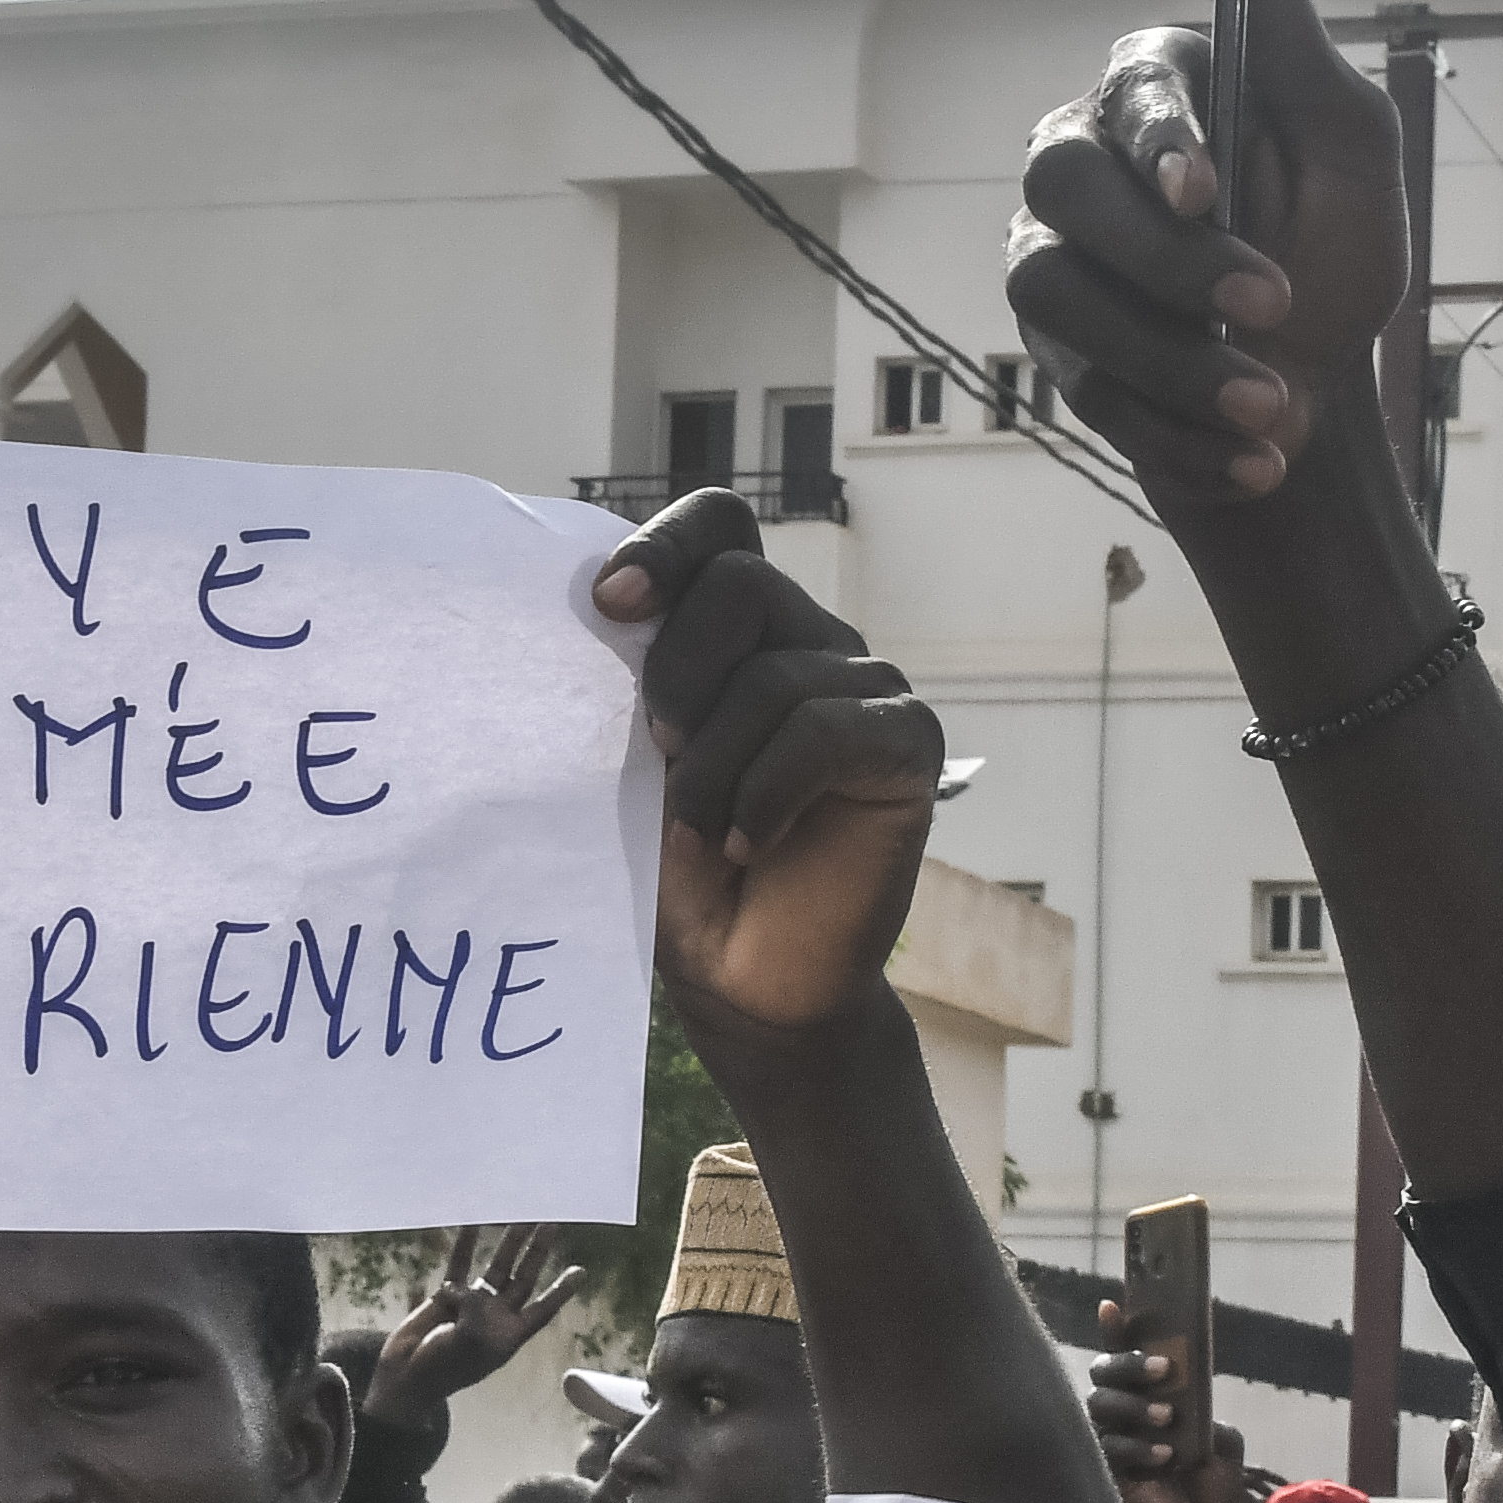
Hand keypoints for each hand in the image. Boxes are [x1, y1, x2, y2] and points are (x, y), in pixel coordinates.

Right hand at [376, 1230, 587, 1432]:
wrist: (405, 1377)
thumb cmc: (442, 1369)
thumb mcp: (470, 1344)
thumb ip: (477, 1313)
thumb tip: (473, 1290)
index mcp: (509, 1334)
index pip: (542, 1309)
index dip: (561, 1291)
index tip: (581, 1270)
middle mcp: (496, 1316)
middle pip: (523, 1278)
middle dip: (536, 1252)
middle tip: (550, 1222)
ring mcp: (472, 1304)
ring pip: (496, 1267)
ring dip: (507, 1243)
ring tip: (520, 1215)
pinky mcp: (448, 1295)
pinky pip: (460, 1265)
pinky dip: (464, 1245)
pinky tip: (471, 1222)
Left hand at [594, 495, 939, 1044]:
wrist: (737, 977)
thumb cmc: (673, 872)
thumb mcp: (629, 763)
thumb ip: (626, 683)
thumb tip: (597, 613)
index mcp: (733, 629)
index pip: (719, 525)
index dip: (667, 545)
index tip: (611, 604)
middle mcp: (806, 639)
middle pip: (741, 583)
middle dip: (677, 670)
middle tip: (654, 751)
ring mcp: (862, 688)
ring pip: (777, 675)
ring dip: (714, 766)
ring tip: (698, 831)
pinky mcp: (904, 746)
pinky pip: (828, 732)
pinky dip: (768, 793)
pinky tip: (745, 845)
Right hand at [1002, 0, 1402, 513]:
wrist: (1313, 405)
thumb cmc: (1337, 255)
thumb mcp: (1350, 144)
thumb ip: (1293, 36)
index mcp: (1159, 92)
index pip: (1131, 87)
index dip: (1162, 138)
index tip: (1207, 192)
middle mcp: (1085, 162)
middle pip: (1065, 184)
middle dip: (1169, 262)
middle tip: (1273, 310)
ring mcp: (1053, 257)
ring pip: (1060, 293)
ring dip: (1177, 361)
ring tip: (1276, 405)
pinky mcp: (1050, 349)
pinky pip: (1083, 388)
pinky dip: (1177, 429)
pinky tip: (1255, 453)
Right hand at [1083, 1307, 1248, 1502]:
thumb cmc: (1208, 1489)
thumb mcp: (1221, 1439)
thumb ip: (1204, 1409)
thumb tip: (1184, 1392)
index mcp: (1149, 1398)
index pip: (1124, 1356)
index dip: (1114, 1330)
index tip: (1112, 1305)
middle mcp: (1124, 1413)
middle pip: (1102, 1373)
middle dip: (1127, 1364)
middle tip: (1160, 1370)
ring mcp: (1111, 1440)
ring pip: (1098, 1404)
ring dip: (1134, 1405)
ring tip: (1167, 1418)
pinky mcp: (1104, 1470)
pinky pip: (1107, 1446)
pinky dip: (1136, 1446)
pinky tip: (1163, 1456)